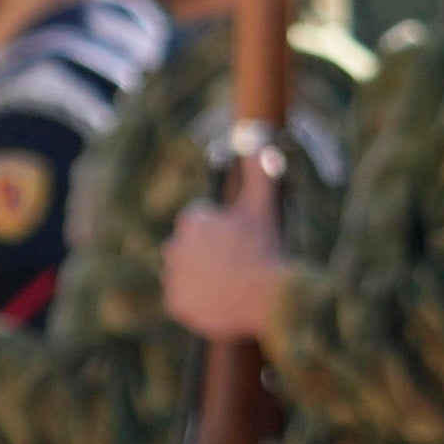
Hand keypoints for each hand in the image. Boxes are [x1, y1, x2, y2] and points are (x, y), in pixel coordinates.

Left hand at [157, 174, 285, 344]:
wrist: (269, 298)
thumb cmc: (266, 249)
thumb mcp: (264, 205)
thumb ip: (260, 171)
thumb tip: (258, 139)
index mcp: (191, 222)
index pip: (201, 224)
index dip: (223, 232)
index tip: (241, 243)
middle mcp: (174, 248)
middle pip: (191, 250)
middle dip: (209, 255)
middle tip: (237, 266)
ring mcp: (174, 278)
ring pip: (187, 275)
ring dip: (202, 278)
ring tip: (230, 285)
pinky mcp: (177, 305)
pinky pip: (184, 301)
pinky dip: (197, 303)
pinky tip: (219, 302)